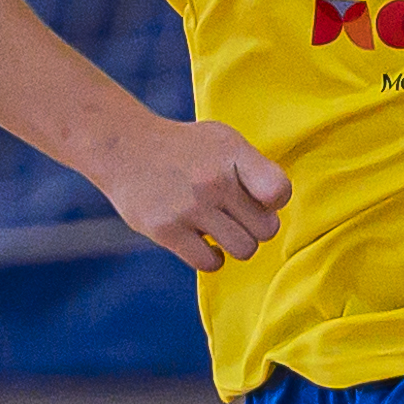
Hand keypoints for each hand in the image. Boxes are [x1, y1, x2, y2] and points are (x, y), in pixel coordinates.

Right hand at [89, 113, 291, 270]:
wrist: (124, 148)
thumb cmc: (184, 148)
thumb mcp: (223, 140)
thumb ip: (253, 168)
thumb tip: (274, 210)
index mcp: (232, 153)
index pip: (279, 192)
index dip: (272, 201)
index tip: (255, 196)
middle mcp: (213, 180)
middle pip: (266, 229)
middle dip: (254, 226)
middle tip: (233, 215)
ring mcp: (189, 207)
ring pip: (244, 249)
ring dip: (235, 244)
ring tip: (219, 229)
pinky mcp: (167, 230)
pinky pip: (210, 263)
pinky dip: (212, 258)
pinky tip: (202, 242)